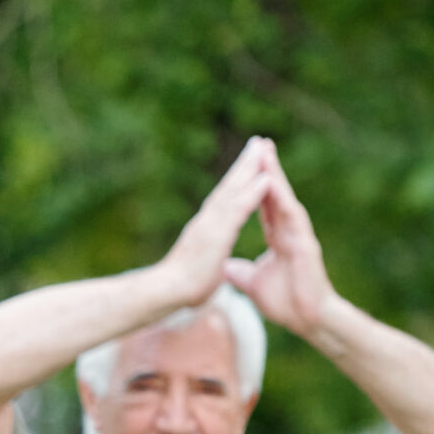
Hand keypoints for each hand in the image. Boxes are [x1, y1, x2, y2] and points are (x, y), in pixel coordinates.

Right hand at [153, 137, 272, 307]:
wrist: (167, 292)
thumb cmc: (183, 286)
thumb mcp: (202, 266)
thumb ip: (210, 258)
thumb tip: (213, 263)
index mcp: (207, 228)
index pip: (225, 199)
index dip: (238, 181)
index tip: (249, 163)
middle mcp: (208, 219)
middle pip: (229, 186)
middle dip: (244, 163)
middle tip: (258, 141)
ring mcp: (211, 223)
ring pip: (234, 189)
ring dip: (250, 167)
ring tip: (263, 147)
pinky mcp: (217, 232)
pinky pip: (239, 208)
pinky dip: (252, 192)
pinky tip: (266, 178)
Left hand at [224, 168, 338, 338]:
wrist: (307, 319)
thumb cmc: (287, 302)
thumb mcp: (254, 284)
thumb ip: (242, 273)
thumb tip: (227, 268)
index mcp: (278, 236)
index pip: (263, 205)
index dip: (253, 185)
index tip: (244, 165)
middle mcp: (289, 230)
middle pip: (274, 194)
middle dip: (266, 169)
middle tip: (258, 142)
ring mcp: (299, 234)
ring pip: (284, 198)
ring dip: (275, 175)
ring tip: (266, 151)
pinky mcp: (305, 243)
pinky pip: (291, 216)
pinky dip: (281, 199)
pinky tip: (274, 182)